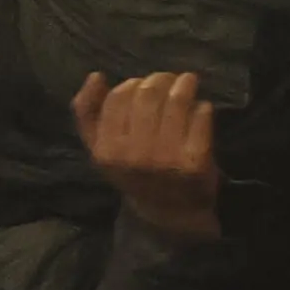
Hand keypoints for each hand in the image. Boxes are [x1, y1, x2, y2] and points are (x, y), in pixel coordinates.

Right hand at [70, 69, 224, 240]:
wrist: (169, 213)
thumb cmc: (134, 173)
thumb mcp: (101, 149)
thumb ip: (87, 113)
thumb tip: (95, 77)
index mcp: (107, 151)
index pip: (118, 96)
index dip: (132, 84)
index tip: (143, 85)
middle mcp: (135, 155)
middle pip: (147, 93)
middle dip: (161, 79)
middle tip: (169, 81)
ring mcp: (167, 158)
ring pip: (176, 100)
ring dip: (184, 85)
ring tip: (188, 83)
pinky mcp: (196, 161)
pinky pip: (200, 116)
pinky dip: (202, 108)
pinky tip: (200, 110)